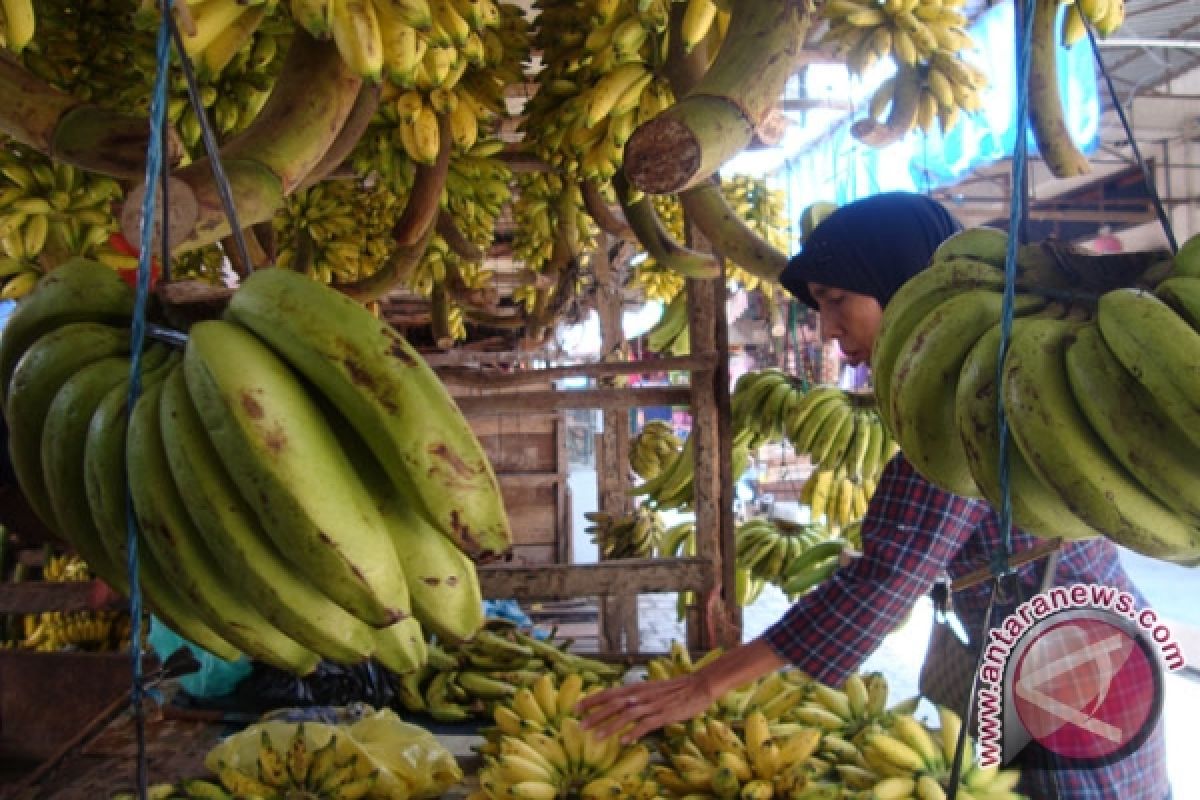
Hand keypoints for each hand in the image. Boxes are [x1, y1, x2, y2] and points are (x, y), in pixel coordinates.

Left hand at [576, 671, 715, 744]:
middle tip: (579, 725)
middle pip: (613, 704)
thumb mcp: (650, 690)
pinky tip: (624, 741)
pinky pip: (646, 724)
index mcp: (636, 688)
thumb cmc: (674, 689)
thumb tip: (618, 704)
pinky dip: (634, 732)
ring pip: (626, 715)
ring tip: (596, 737)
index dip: (592, 700)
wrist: (698, 685)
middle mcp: (641, 695)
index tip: (576, 708)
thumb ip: (635, 696)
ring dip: (610, 726)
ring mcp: (652, 705)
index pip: (609, 692)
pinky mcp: (664, 715)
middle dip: (595, 715)